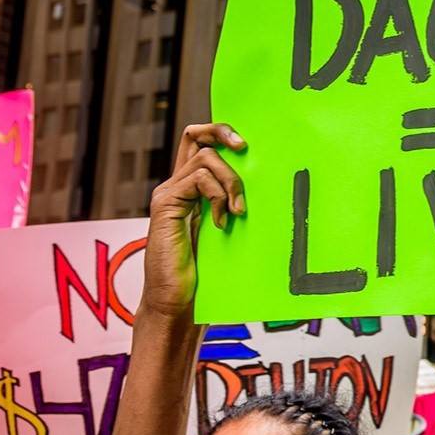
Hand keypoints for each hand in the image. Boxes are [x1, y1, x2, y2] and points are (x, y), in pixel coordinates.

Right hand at [142, 124, 245, 318]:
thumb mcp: (228, 234)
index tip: (248, 146)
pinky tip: (222, 222)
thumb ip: (235, 210)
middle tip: (245, 148)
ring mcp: (170, 193)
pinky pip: (197, 179)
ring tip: (238, 210)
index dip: (222, 133)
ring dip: (231, 180)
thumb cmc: (205, 274)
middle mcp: (177, 185)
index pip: (201, 144)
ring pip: (204, 157)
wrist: (177, 302)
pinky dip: (217, 195)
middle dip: (223, 132)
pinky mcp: (166, 204)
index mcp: (192, 190)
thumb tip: (269, 194)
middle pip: (194, 135)